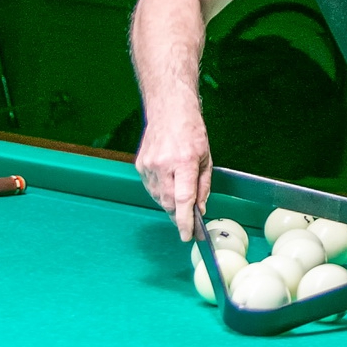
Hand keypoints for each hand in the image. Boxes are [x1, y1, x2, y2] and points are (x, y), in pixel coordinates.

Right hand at [134, 112, 212, 240]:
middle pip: (169, 202)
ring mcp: (149, 165)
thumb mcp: (206, 158)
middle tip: (189, 221)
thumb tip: (199, 210)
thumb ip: (203, 186)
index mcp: (184, 161)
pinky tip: (168, 183)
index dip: (185, 220)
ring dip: (170, 203)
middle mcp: (164, 164)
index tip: (188, 235)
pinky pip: (151, 188)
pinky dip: (161, 192)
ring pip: (159, 198)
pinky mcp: (140, 165)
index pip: (183, 199)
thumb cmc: (192, 132)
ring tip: (179, 193)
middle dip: (179, 215)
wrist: (168, 110)